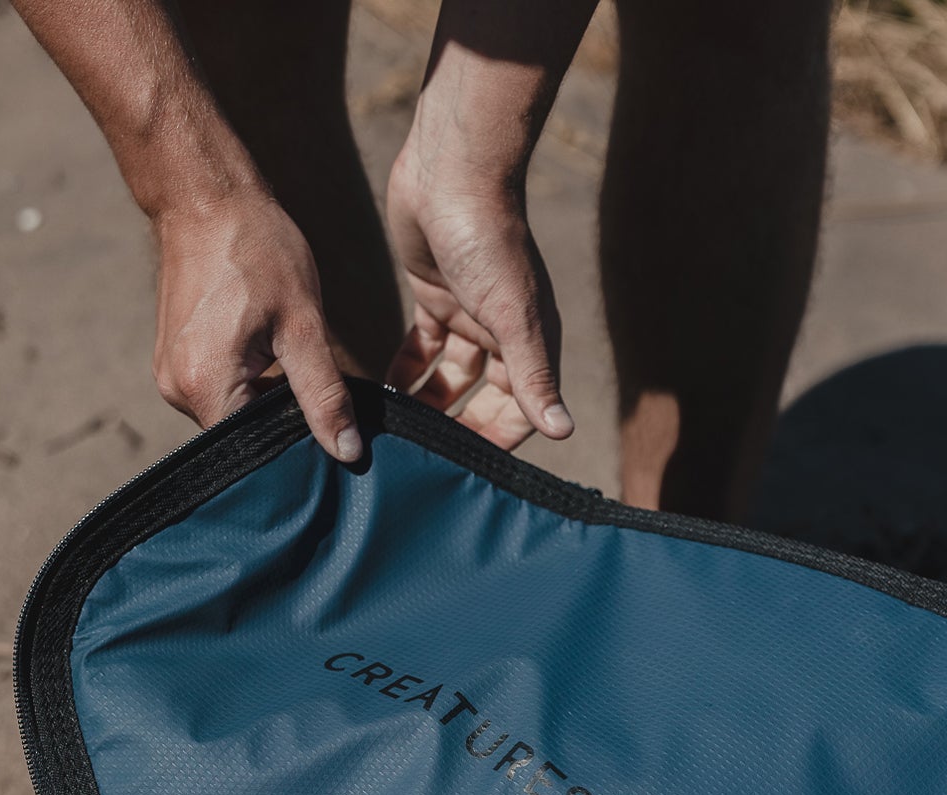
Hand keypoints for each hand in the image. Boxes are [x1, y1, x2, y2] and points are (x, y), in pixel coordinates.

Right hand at [151, 190, 361, 461]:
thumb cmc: (256, 249)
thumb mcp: (303, 325)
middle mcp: (177, 391)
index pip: (256, 453)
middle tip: (323, 399)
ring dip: (268, 403)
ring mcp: (171, 377)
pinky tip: (273, 357)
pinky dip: (251, 385)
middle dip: (284, 425)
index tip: (329, 431)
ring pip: (234, 415)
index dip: (297, 448)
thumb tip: (347, 452)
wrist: (204, 196)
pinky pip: (221, 392)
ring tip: (294, 367)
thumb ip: (324, 394)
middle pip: (243, 439)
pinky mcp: (175, 362)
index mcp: (205, 386)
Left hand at [386, 151, 572, 450]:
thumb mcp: (513, 316)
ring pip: (449, 378)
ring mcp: (467, 316)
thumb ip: (534, 376)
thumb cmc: (490, 240)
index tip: (466, 473)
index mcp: (530, 342)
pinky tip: (383, 395)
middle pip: (483, 400)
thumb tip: (563, 433)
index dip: (497, 442)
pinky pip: (420, 348)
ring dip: (428, 405)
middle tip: (423, 462)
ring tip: (398, 435)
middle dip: (459, 430)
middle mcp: (502, 335)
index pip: (519, 411)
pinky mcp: (433, 296)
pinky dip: (405, 371)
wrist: (455, 169)